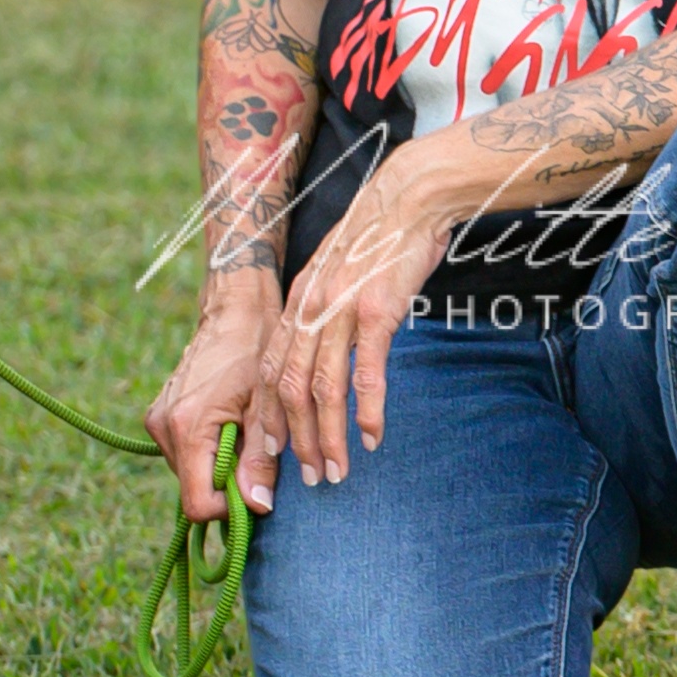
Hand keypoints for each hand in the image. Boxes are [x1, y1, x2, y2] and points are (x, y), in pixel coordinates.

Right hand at [147, 284, 285, 520]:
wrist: (234, 309)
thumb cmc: (255, 348)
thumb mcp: (266, 405)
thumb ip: (260, 458)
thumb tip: (258, 506)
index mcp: (187, 426)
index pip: (197, 504)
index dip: (230, 508)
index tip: (256, 487)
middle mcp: (163, 426)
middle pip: (194, 489)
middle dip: (228, 483)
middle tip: (255, 447)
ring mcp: (158, 420)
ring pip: (191, 473)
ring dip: (220, 465)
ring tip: (243, 428)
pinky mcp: (160, 415)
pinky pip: (186, 453)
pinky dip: (210, 450)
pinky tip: (229, 422)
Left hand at [263, 163, 459, 485]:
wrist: (408, 197)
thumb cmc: (377, 241)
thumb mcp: (335, 277)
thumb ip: (323, 317)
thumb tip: (324, 361)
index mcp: (297, 305)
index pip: (271, 374)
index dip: (268, 420)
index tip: (272, 457)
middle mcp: (310, 311)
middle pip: (290, 391)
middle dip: (296, 443)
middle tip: (310, 479)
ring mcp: (341, 311)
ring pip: (323, 390)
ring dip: (328, 437)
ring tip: (339, 471)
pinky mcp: (378, 311)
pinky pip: (366, 372)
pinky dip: (368, 410)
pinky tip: (373, 436)